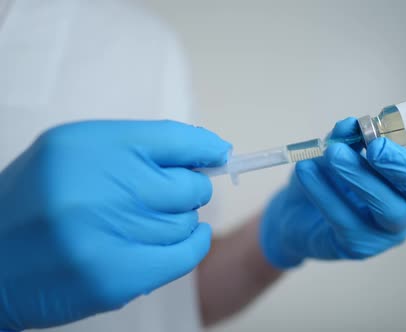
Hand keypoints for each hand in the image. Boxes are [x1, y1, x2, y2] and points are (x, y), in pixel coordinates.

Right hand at [0, 120, 230, 329]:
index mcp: (85, 146)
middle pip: (188, 185)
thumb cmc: (36, 204)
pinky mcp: (115, 277)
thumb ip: (134, 149)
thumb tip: (207, 152)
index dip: (203, 147)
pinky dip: (194, 246)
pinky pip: (184, 256)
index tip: (217, 154)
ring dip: (180, 222)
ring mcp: (105, 235)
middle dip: (189, 189)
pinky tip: (188, 239)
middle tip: (170, 195)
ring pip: (186, 222)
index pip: (172, 138)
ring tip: (148, 223)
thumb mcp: (72, 154)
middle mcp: (96, 187)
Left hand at [260, 86, 405, 268]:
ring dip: (361, 176)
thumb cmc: (328, 177)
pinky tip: (307, 170)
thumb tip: (352, 125)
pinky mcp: (359, 246)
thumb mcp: (337, 150)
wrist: (296, 215)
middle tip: (375, 143)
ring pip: (387, 208)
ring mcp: (388, 230)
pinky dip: (325, 192)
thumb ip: (348, 137)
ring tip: (334, 152)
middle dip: (403, 163)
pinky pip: (345, 218)